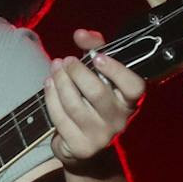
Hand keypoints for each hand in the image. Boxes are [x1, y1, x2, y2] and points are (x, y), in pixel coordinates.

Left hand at [44, 32, 144, 171]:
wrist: (84, 143)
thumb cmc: (93, 98)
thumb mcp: (99, 72)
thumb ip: (95, 49)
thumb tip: (80, 34)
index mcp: (128, 100)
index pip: (133, 87)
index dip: (117, 71)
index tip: (97, 57)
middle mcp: (119, 120)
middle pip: (96, 93)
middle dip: (77, 72)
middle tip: (66, 61)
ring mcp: (101, 136)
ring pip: (75, 105)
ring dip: (60, 82)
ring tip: (55, 68)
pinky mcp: (81, 147)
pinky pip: (61, 119)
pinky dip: (51, 98)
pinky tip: (48, 85)